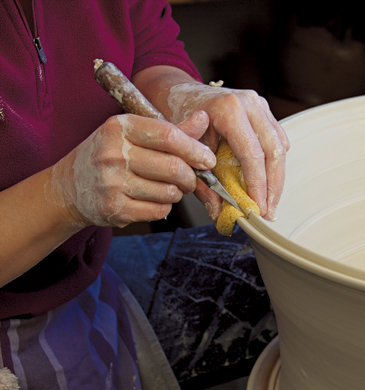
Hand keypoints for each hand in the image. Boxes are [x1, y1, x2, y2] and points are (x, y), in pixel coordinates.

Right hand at [47, 111, 214, 227]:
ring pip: (168, 192)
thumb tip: (203, 118)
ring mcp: (111, 182)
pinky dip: (164, 207)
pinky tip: (154, 199)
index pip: (168, 135)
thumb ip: (171, 129)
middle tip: (190, 179)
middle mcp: (112, 153)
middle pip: (173, 167)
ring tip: (169, 188)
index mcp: (120, 127)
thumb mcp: (134, 134)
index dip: (195, 149)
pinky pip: (158, 210)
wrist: (69, 186)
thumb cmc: (109, 155)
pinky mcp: (113, 208)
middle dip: (190, 177)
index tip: (208, 159)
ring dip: (177, 193)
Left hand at [167, 83, 289, 220]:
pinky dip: (274, 163)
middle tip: (268, 212)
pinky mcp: (264, 111)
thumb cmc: (181, 118)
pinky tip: (266, 181)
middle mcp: (249, 103)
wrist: (181, 93)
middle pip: (275, 151)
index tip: (258, 208)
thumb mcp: (186, 151)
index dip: (258, 185)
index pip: (252, 154)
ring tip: (269, 202)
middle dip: (273, 186)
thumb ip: (202, 183)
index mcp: (229, 110)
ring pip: (281, 146)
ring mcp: (260, 105)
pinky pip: (278, 140)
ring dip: (277, 178)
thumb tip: (219, 213)